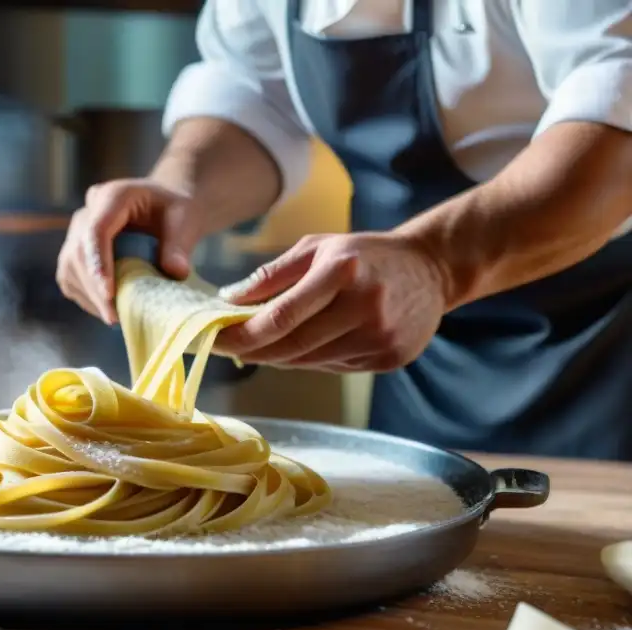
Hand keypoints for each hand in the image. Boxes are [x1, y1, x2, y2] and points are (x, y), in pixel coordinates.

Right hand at [55, 179, 199, 323]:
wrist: (164, 208)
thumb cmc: (175, 212)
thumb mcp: (186, 220)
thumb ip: (180, 244)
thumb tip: (176, 272)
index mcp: (113, 196)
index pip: (96, 230)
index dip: (99, 263)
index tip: (109, 294)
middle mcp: (88, 210)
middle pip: (78, 252)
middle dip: (94, 288)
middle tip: (114, 318)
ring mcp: (77, 231)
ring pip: (69, 267)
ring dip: (89, 296)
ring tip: (113, 318)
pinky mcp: (74, 251)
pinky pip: (71, 277)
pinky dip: (86, 297)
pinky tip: (106, 310)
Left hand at [214, 233, 450, 372]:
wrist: (431, 269)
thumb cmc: (364, 255)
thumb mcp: (318, 247)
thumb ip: (272, 274)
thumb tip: (227, 300)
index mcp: (343, 272)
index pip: (280, 316)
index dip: (242, 334)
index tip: (213, 338)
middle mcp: (364, 308)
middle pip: (291, 346)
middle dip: (252, 350)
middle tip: (224, 347)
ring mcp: (380, 338)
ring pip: (309, 362)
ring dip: (276, 357)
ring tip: (255, 347)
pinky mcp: (389, 359)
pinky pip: (332, 367)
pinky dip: (308, 359)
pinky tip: (299, 347)